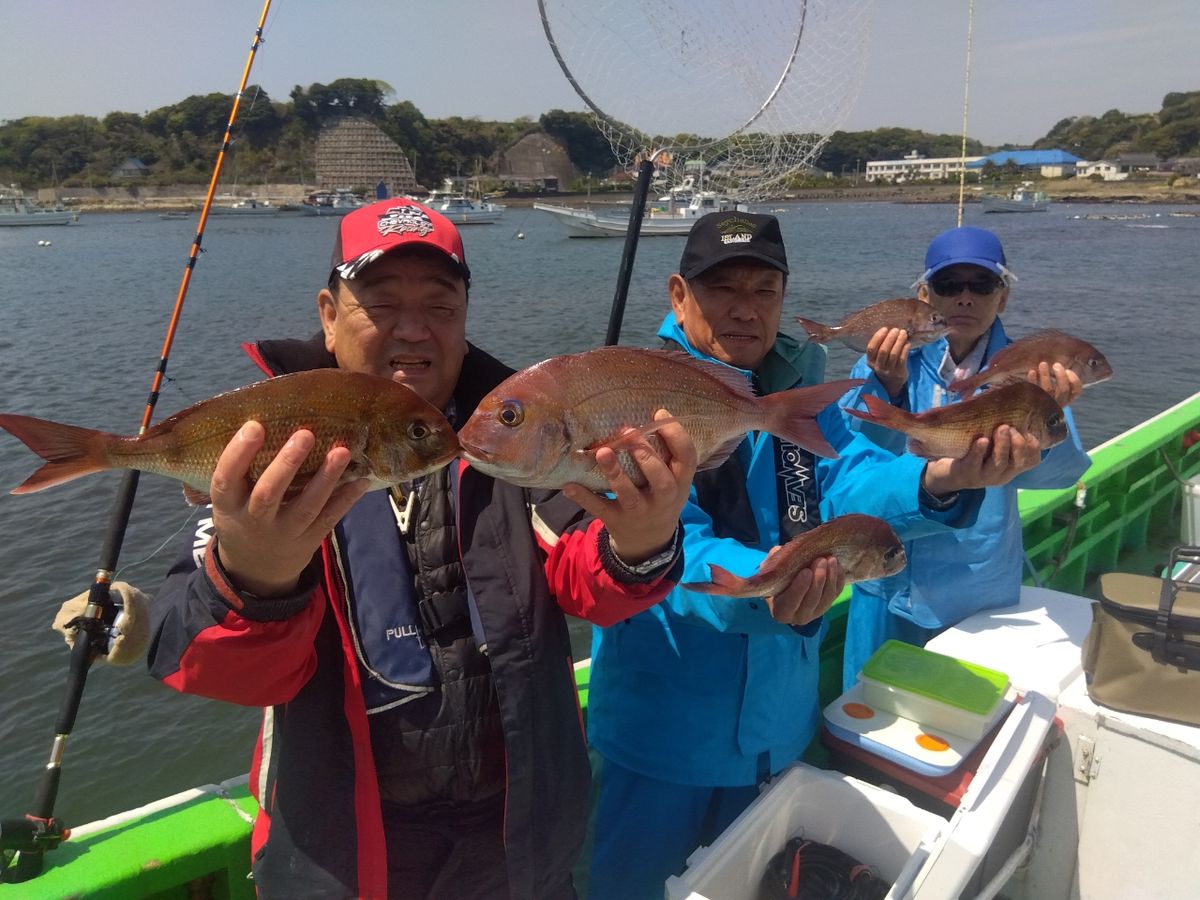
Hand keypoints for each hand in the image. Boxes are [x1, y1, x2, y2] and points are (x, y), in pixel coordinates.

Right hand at [212, 421, 370, 596]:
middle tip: (305, 434)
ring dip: (326, 478)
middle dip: (287, 463)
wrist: (255, 570)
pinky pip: (329, 518)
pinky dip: (346, 499)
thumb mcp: (229, 501)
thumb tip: (260, 418)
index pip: (226, 479)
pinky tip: (360, 479)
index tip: (255, 425)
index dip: (238, 453)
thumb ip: (240, 472)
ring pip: (306, 506)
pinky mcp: (308, 541)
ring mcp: (284, 533)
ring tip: (342, 450)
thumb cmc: (242, 516)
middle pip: (269, 493)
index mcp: (228, 506)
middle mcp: (254, 520)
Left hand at [562, 409, 697, 563]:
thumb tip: (645, 418)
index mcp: (680, 483)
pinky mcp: (617, 520)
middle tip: (629, 434)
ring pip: (629, 495)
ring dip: (615, 473)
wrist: (649, 541)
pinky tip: (569, 485)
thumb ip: (665, 455)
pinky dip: (584, 497)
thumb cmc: (660, 497)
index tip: (659, 414)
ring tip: (602, 452)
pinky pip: (600, 508)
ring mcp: (640, 512)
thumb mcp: (673, 481)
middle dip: (646, 455)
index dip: (676, 435)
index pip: (687, 458)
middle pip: (661, 479)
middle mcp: (663, 499)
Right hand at [767, 556, 842, 626]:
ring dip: (831, 577)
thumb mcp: (768, 572)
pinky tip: (837, 566)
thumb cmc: (775, 581)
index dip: (800, 587)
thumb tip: (781, 551)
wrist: (786, 589)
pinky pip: (836, 594)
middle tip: (821, 560)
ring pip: (826, 598)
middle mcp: (799, 617)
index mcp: (781, 611)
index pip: (791, 602)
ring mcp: (815, 613)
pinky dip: (838, 580)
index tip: (806, 571)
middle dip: (818, 579)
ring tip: (831, 559)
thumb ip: (773, 562)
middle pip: (812, 600)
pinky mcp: (827, 606)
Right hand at [865, 327, 909, 399]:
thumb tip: (890, 330)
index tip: (885, 329)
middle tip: (896, 330)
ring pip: (894, 354)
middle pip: (883, 351)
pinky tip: (907, 343)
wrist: (892, 382)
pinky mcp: (899, 372)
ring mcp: (889, 371)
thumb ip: (880, 347)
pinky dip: (905, 349)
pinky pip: (902, 359)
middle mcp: (878, 367)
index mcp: (870, 362)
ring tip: (903, 333)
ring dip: (899, 342)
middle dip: (890, 338)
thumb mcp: (878, 358)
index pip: (871, 348)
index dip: (877, 337)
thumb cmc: (885, 364)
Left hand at [923, 424, 1043, 492]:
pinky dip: (978, 451)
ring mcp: (983, 476)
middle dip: (1018, 443)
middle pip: (1018, 462)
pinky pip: (974, 463)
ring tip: (1001, 428)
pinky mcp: (965, 474)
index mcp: (1011, 466)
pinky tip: (981, 440)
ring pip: (998, 463)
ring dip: (1002, 445)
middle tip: (1010, 427)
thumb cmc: (974, 453)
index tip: (1026, 431)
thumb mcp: (992, 444)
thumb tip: (1013, 399)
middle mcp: (1001, 474)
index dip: (1033, 446)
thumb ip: (1004, 431)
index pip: (1032, 460)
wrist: (946, 473)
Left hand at [1028, 362, 1081, 407]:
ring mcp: (1046, 403)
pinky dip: (1033, 380)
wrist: (1030, 409)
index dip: (1074, 380)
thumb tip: (1060, 364)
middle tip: (1056, 364)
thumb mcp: (1057, 388)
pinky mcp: (1033, 401)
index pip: (1076, 391)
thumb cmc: (1046, 393)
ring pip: (1048, 389)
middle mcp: (1058, 402)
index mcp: (1067, 398)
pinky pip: (1033, 391)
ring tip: (1043, 364)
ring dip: (1046, 375)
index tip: (1068, 370)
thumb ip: (1061, 379)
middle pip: (1063, 389)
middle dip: (1061, 375)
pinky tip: (1032, 372)